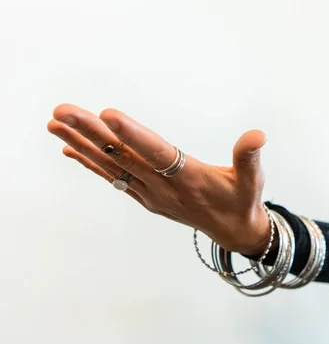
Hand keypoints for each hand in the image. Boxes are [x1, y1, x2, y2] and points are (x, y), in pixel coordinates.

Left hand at [47, 104, 271, 254]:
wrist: (233, 232)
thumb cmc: (242, 200)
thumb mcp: (253, 180)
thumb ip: (249, 157)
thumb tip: (257, 134)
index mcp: (189, 179)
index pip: (158, 153)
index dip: (134, 135)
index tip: (108, 115)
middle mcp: (163, 188)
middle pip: (124, 156)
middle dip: (92, 132)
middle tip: (63, 111)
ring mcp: (150, 194)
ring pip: (113, 166)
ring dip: (82, 144)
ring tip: (55, 123)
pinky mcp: (146, 197)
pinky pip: (114, 178)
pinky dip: (92, 163)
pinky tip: (72, 149)